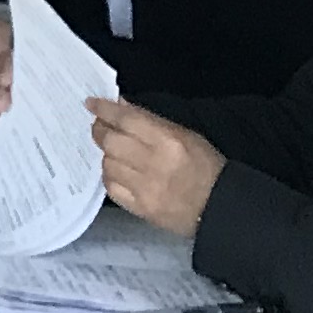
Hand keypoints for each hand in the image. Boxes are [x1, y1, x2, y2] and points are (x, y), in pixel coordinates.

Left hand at [92, 97, 227, 234]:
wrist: (220, 208)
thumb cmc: (206, 167)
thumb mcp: (186, 135)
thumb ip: (150, 121)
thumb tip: (121, 106)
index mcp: (168, 141)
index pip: (126, 120)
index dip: (104, 110)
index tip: (91, 104)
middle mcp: (154, 164)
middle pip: (111, 142)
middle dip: (100, 131)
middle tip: (99, 127)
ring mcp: (146, 189)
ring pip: (108, 164)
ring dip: (106, 155)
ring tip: (113, 151)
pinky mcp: (142, 209)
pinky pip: (112, 188)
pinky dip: (110, 177)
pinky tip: (117, 172)